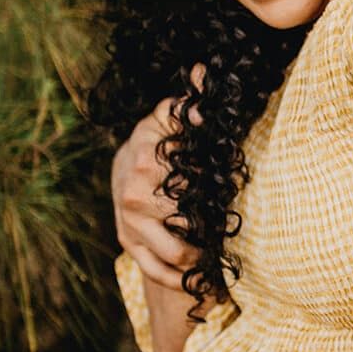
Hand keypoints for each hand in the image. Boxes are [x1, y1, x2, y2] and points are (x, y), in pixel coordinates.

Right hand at [112, 66, 205, 290]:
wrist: (122, 167)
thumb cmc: (157, 142)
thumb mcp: (169, 119)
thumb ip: (189, 102)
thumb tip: (204, 73)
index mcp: (147, 160)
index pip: (190, 185)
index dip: (214, 191)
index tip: (227, 193)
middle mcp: (134, 193)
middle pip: (188, 223)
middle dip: (211, 229)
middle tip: (229, 230)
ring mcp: (129, 222)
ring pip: (176, 252)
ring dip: (199, 256)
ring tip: (217, 254)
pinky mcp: (127, 243)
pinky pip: (155, 270)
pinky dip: (178, 278)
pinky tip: (199, 278)